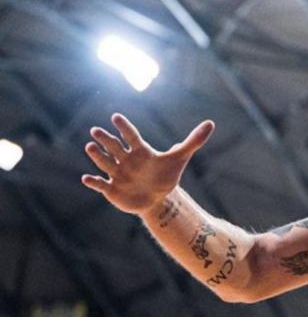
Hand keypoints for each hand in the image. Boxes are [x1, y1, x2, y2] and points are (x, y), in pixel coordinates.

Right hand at [82, 113, 212, 214]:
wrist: (157, 198)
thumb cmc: (166, 175)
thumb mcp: (180, 158)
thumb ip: (193, 141)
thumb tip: (211, 123)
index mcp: (140, 151)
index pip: (131, 136)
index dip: (124, 128)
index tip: (116, 117)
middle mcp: (126, 160)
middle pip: (114, 147)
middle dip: (105, 139)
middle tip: (95, 130)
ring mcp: (117, 174)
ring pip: (105, 162)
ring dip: (97, 155)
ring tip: (90, 146)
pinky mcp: (112, 189)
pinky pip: (100, 184)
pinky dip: (94, 182)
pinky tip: (87, 179)